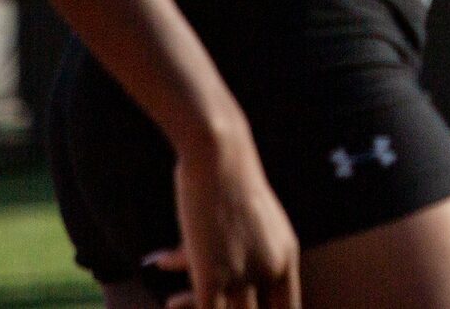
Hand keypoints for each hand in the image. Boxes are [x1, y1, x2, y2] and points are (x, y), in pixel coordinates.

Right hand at [156, 127, 298, 308]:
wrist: (218, 155)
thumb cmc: (221, 179)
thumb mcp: (233, 219)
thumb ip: (213, 248)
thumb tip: (163, 262)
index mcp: (286, 257)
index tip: (247, 308)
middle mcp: (270, 270)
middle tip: (210, 299)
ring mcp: (243, 276)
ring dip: (194, 305)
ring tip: (175, 301)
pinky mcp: (211, 278)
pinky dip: (184, 307)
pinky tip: (170, 299)